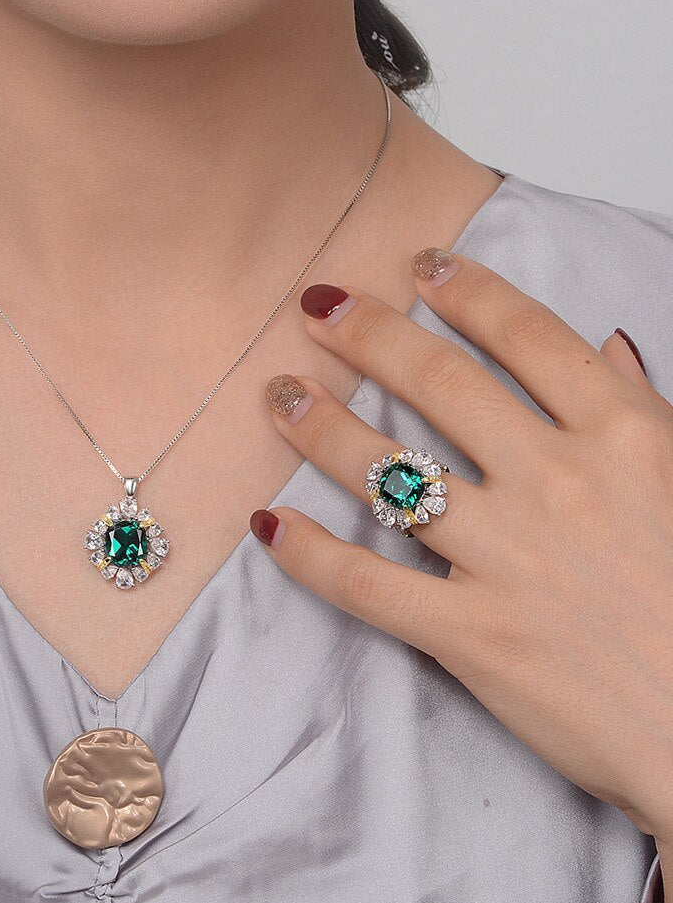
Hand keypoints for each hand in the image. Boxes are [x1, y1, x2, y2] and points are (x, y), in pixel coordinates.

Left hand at [251, 248, 672, 849]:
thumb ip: (646, 410)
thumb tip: (606, 346)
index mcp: (623, 437)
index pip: (526, 336)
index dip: (465, 291)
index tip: (419, 266)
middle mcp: (558, 484)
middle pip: (441, 386)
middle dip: (369, 334)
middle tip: (318, 307)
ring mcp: (510, 560)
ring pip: (389, 474)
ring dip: (322, 427)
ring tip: (281, 396)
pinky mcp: (472, 635)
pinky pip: (367, 585)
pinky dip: (309, 555)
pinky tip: (268, 525)